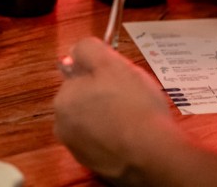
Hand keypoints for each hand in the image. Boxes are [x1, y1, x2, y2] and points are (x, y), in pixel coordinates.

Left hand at [54, 38, 184, 184]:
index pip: (79, 77)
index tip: (120, 79)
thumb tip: (77, 51)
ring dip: (110, 118)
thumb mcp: (111, 63)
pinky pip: (106, 143)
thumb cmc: (133, 105)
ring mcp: (79, 150)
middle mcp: (63, 127)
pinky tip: (135, 137)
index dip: (101, 75)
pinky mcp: (97, 166)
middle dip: (103, 97)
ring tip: (135, 118)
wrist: (153, 157)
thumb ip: (88, 50)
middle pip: (85, 101)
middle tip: (130, 97)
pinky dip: (117, 138)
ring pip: (95, 122)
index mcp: (62, 100)